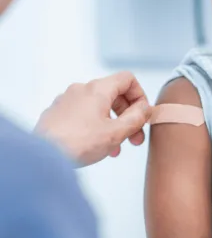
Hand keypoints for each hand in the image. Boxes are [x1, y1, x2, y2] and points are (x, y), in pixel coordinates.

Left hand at [35, 72, 152, 166]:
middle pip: (114, 94)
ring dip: (112, 124)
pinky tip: (94, 146)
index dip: (140, 95)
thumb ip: (136, 118)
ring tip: (115, 148)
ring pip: (98, 107)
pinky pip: (82, 115)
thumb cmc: (77, 143)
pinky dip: (94, 126)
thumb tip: (145, 108)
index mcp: (98, 89)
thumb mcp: (116, 132)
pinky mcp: (55, 114)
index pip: (127, 79)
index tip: (142, 115)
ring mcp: (66, 101)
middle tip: (134, 138)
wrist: (40, 158)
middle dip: (128, 116)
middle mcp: (81, 89)